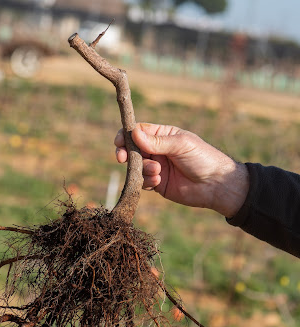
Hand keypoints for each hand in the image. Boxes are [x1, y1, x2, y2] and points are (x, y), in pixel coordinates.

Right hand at [115, 123, 248, 217]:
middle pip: (132, 149)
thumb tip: (134, 134)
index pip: (138, 132)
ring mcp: (156, 167)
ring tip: (157, 172)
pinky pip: (142, 181)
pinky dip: (146, 181)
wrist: (216, 185)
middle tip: (122, 158)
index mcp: (163, 135)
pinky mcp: (157, 183)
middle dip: (126, 154)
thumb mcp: (181, 145)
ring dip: (142, 169)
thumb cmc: (203, 158)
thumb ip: (157, 142)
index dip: (126, 135)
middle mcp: (157, 150)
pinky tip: (158, 181)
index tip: (119, 142)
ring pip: (135, 166)